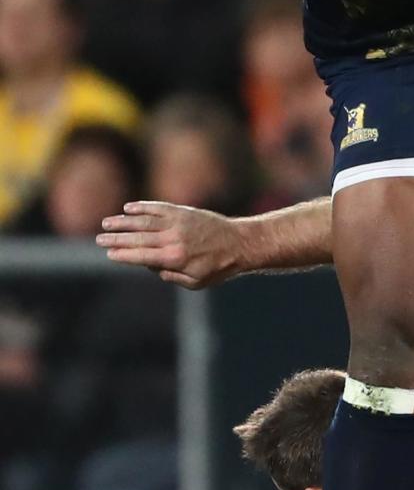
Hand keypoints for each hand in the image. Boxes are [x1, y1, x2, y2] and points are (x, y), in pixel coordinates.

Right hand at [95, 200, 241, 287]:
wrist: (239, 243)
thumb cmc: (218, 267)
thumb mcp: (195, 282)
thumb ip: (170, 276)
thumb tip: (150, 266)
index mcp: (174, 259)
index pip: (141, 256)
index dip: (123, 254)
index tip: (109, 254)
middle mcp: (173, 239)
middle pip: (138, 237)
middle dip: (116, 238)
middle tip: (99, 239)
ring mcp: (178, 222)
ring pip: (144, 220)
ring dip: (124, 221)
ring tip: (107, 222)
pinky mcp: (184, 211)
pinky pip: (158, 207)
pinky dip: (142, 207)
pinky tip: (129, 208)